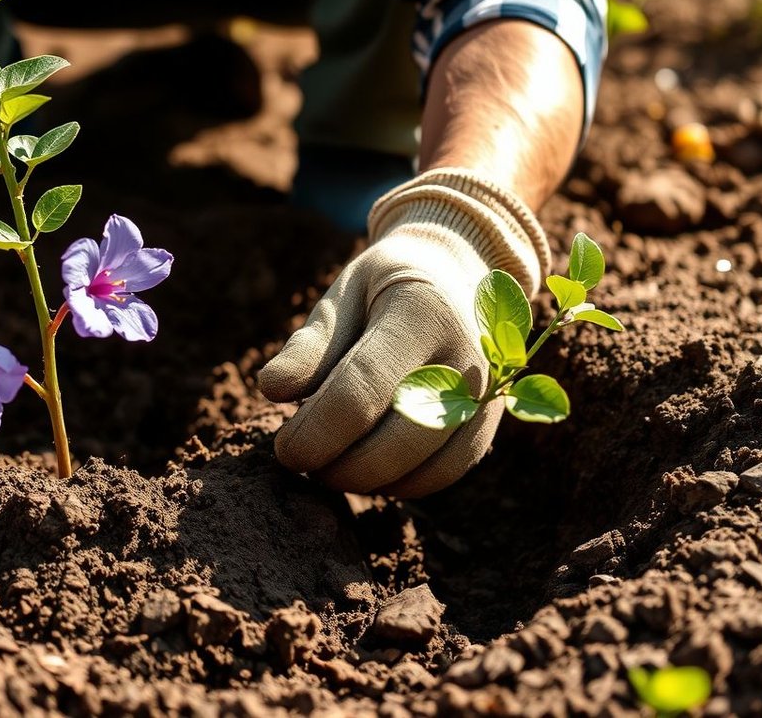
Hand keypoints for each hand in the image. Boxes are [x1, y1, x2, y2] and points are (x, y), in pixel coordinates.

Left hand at [258, 169, 549, 496]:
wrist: (452, 276)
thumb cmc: (383, 289)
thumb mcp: (342, 296)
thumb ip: (309, 344)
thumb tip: (271, 390)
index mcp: (421, 311)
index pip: (361, 389)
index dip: (316, 431)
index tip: (284, 448)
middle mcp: (466, 355)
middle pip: (398, 440)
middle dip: (339, 465)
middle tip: (302, 460)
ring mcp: (487, 393)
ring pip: (425, 467)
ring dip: (367, 480)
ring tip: (330, 462)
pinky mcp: (490, 423)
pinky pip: (446, 473)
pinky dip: (401, 484)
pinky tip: (367, 468)